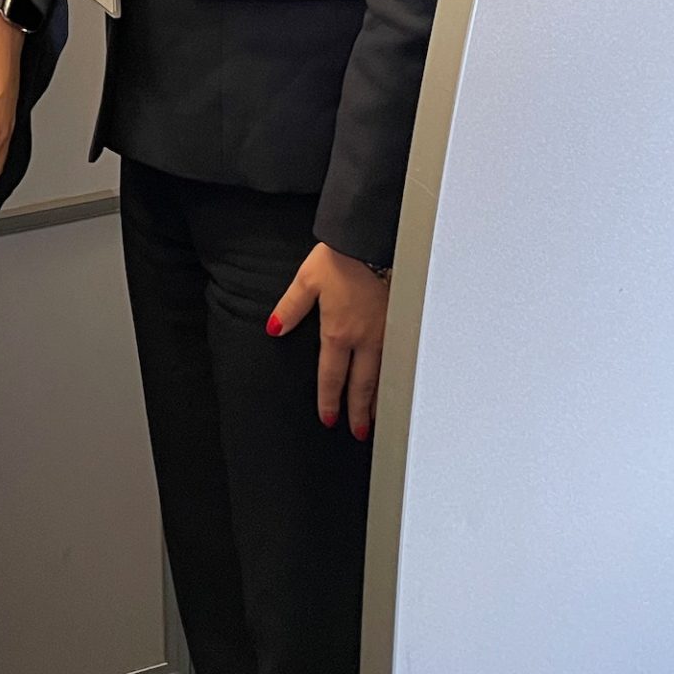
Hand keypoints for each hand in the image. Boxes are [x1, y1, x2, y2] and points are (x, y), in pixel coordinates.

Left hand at [268, 243, 388, 439]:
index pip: (332, 375)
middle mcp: (365, 339)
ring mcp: (385, 333)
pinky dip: (394, 379)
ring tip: (376, 420)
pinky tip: (394, 386)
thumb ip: (290, 308)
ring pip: (382, 376)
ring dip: (378, 400)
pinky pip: (396, 360)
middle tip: (357, 432)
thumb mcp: (306, 281)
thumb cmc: (337, 260)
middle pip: (361, 384)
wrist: (369, 241)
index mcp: (339, 332)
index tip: (328, 418)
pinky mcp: (399, 324)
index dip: (329, 400)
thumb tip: (274, 329)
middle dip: (358, 411)